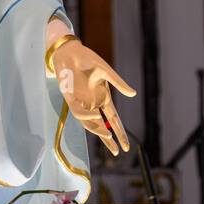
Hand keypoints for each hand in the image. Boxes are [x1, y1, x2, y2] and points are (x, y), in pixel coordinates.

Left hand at [51, 40, 136, 155]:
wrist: (69, 52)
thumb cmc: (88, 60)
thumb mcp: (106, 71)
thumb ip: (118, 83)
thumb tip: (133, 94)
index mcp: (103, 97)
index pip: (113, 119)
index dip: (119, 132)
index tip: (126, 146)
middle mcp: (93, 103)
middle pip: (102, 126)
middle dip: (110, 140)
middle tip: (118, 151)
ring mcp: (82, 102)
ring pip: (90, 123)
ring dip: (99, 131)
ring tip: (109, 137)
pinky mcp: (70, 99)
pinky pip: (79, 112)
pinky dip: (87, 116)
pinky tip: (95, 116)